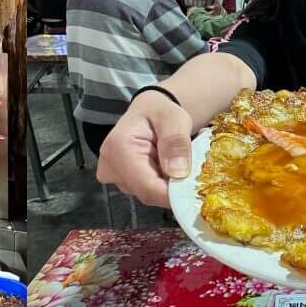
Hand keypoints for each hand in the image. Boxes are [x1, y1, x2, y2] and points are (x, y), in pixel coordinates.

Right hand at [96, 92, 192, 206]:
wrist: (148, 112)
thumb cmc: (160, 112)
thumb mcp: (174, 118)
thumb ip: (176, 142)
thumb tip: (178, 173)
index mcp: (119, 148)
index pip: (147, 187)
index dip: (173, 194)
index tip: (195, 187)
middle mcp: (110, 166)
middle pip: (147, 193)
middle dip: (171, 187)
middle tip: (188, 168)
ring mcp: (112, 176)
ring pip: (148, 194)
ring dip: (166, 184)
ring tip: (173, 162)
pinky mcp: (119, 181)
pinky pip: (145, 191)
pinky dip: (160, 184)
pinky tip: (164, 167)